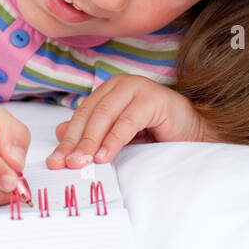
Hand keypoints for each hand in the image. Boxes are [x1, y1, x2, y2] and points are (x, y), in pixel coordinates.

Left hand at [45, 75, 210, 169]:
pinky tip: (105, 155)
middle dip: (76, 142)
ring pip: (106, 115)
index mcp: (108, 91)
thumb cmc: (156, 135)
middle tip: (65, 164)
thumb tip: (59, 133)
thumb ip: (93, 134)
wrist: (193, 135)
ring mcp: (137, 87)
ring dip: (92, 141)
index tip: (55, 162)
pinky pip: (128, 120)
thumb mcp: (117, 138)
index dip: (67, 139)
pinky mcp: (153, 97)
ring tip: (82, 162)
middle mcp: (120, 85)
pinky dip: (114, 139)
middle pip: (90, 114)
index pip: (81, 115)